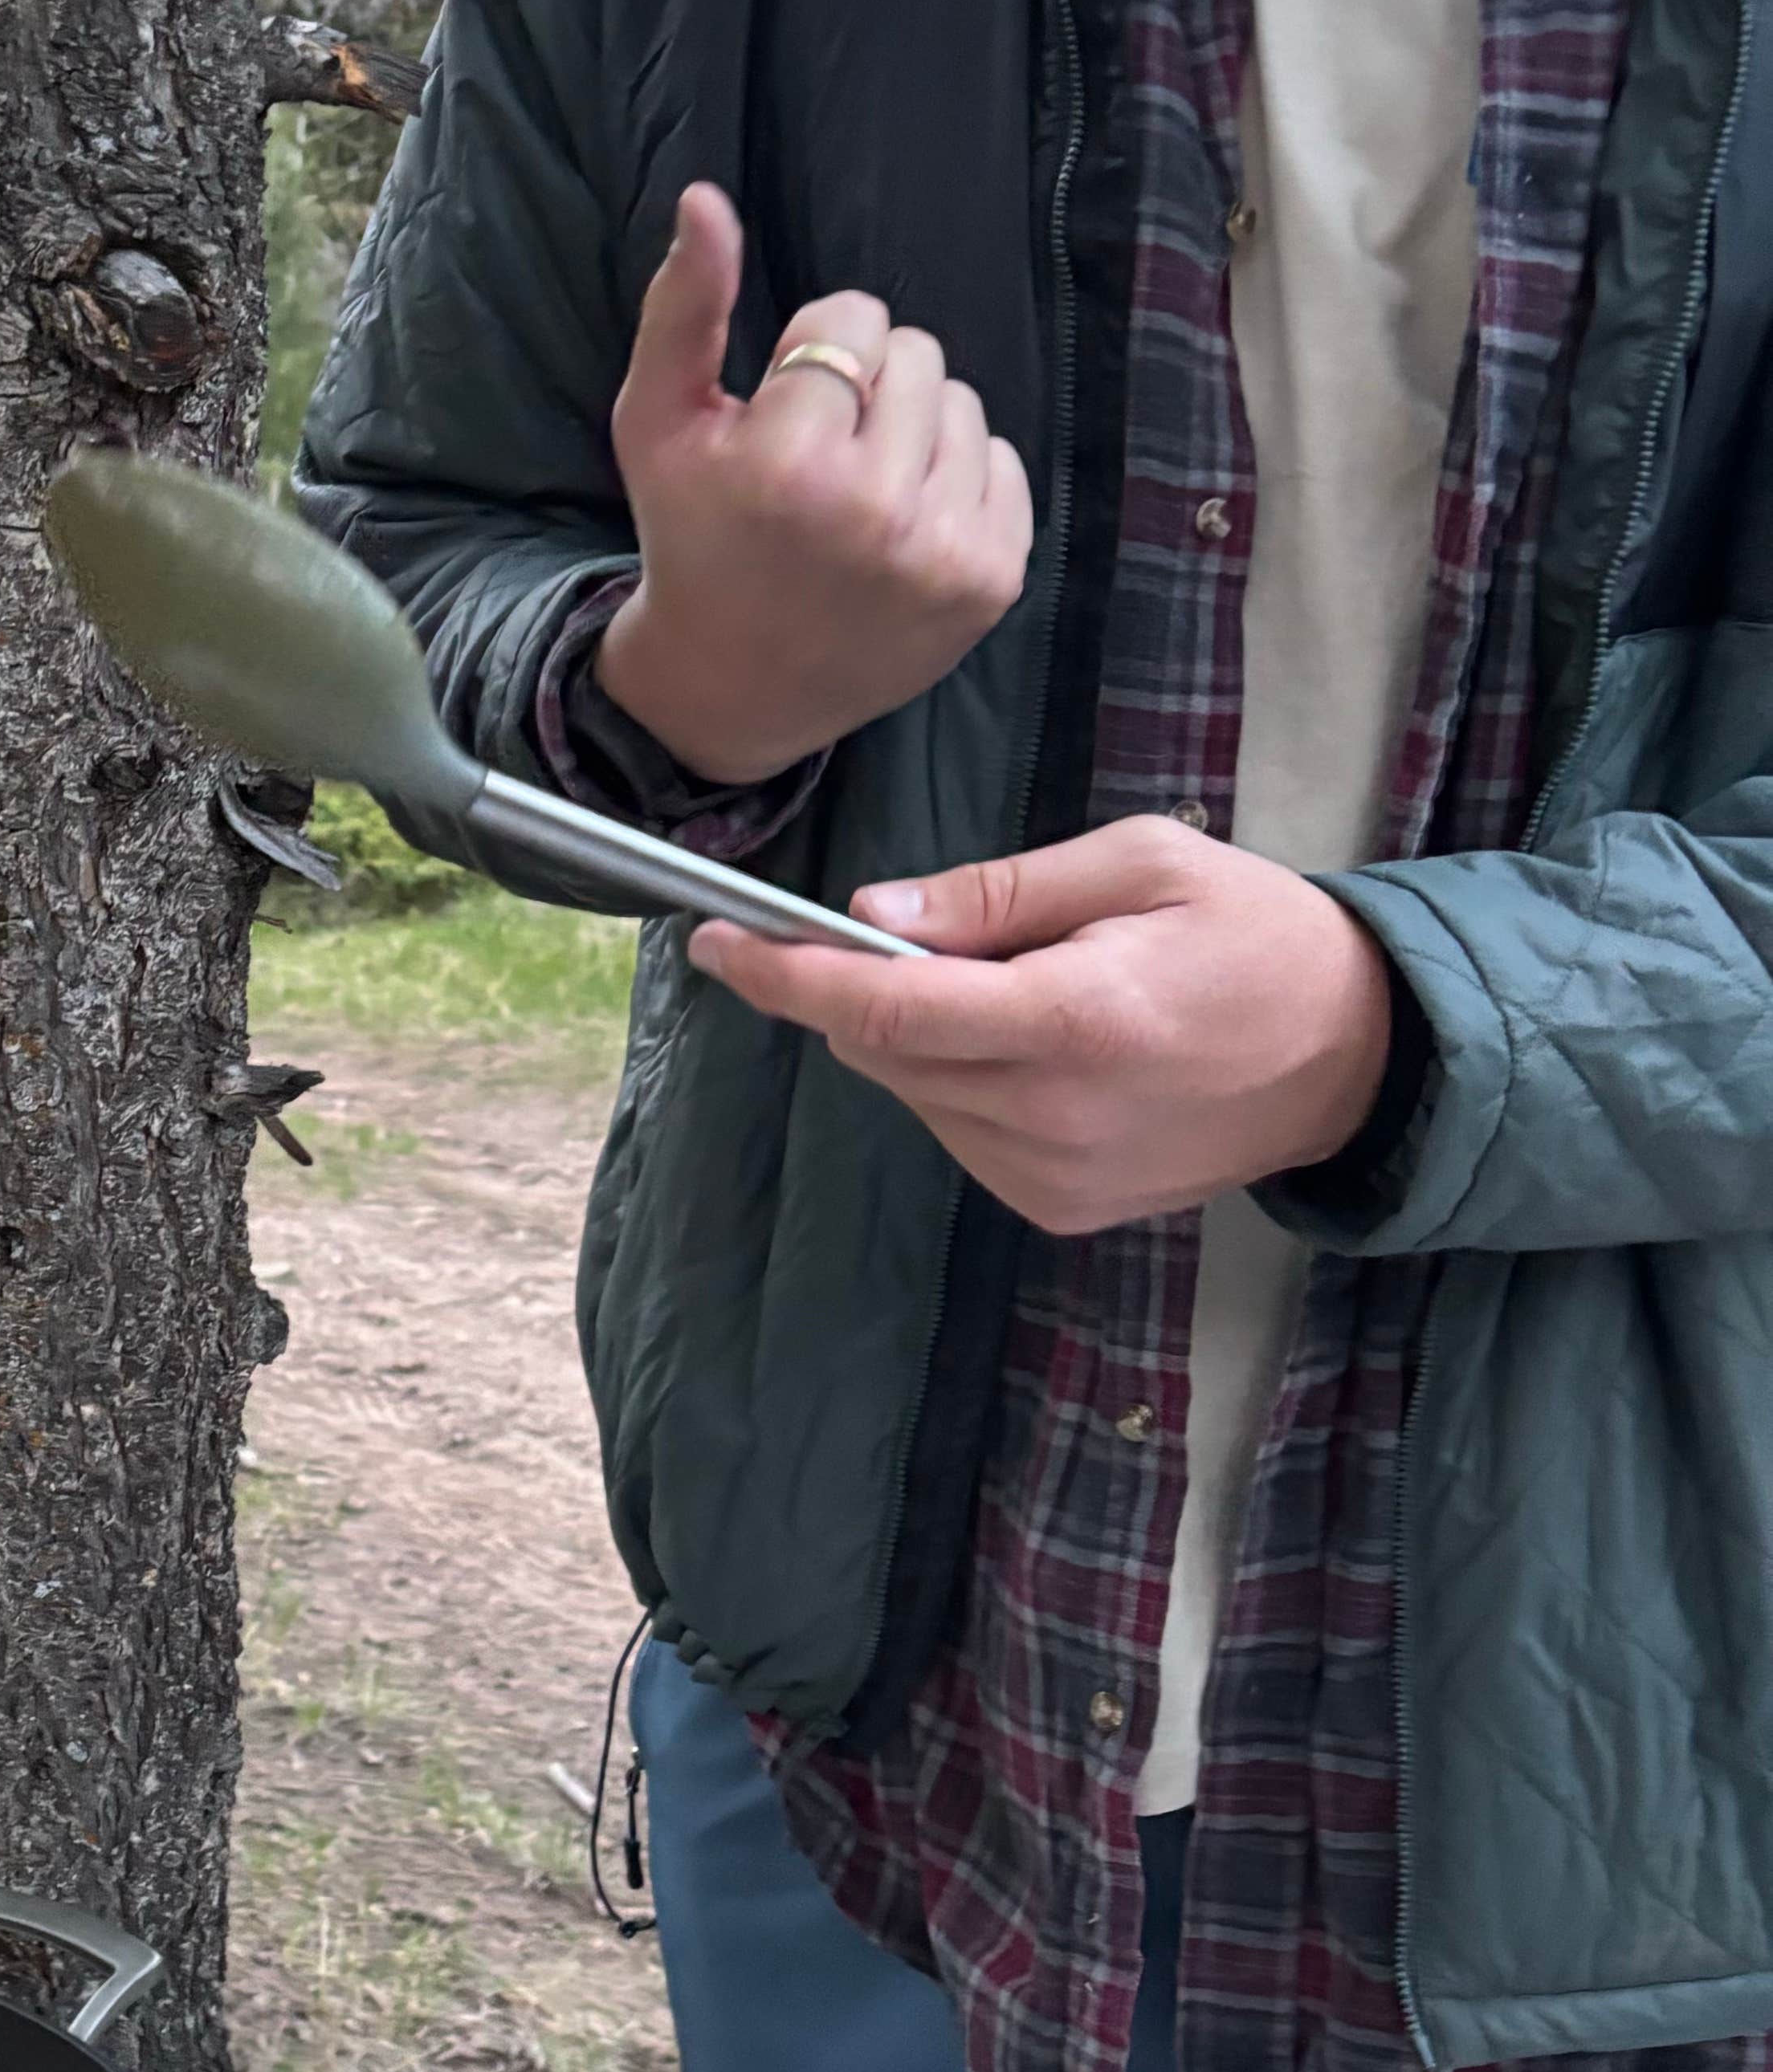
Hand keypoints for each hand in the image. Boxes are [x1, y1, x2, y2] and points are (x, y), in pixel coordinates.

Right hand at [594, 182, 1032, 787]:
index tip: (782, 413)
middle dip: (866, 385)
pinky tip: (903, 523)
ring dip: (913, 429)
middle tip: (820, 455)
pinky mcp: (992, 580)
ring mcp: (942, 550)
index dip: (813, 352)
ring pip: (961, 401)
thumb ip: (683, 307)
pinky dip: (955, 478)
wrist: (736, 685)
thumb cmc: (692, 537)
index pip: (852, 316)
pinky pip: (1002, 461)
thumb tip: (707, 197)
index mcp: (787, 464)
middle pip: (914, 350)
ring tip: (861, 489)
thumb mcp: (658, 423)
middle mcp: (874, 508)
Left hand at [689, 818, 1396, 1238]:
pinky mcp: (1059, 1210)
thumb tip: (874, 915)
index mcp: (1077, 1019)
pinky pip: (959, 1133)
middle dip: (864, 990)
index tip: (719, 942)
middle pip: (884, 1053)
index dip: (787, 977)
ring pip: (914, 1094)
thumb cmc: (1251, 934)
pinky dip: (963, 1082)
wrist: (1353, 1056)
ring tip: (1025, 989)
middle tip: (926, 935)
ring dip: (922, 1037)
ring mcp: (1053, 1176)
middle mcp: (1054, 1115)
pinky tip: (1043, 1049)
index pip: (886, 1009)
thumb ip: (999, 894)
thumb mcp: (1138, 861)